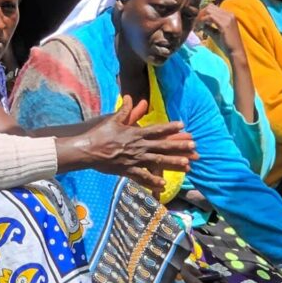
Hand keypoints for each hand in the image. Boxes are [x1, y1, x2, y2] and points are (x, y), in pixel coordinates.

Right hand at [80, 96, 196, 193]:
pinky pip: (143, 176)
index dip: (170, 127)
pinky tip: (163, 184)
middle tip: (193, 146)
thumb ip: (124, 110)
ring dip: (173, 163)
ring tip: (187, 164)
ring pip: (157, 162)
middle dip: (179, 146)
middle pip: (162, 146)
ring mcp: (134, 159)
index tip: (183, 125)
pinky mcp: (127, 170)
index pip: (156, 129)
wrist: (88, 150)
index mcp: (135, 133)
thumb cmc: (99, 134)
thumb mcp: (113, 120)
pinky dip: (153, 180)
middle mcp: (138, 146)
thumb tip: (130, 97)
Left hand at [197, 4, 243, 55]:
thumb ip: (208, 27)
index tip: (197, 22)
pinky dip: (202, 21)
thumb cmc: (226, 44)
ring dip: (200, 17)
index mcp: (229, 15)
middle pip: (210, 7)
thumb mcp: (215, 33)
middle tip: (195, 24)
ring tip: (197, 26)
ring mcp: (228, 18)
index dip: (203, 13)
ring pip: (209, 10)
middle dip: (200, 14)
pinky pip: (210, 17)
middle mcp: (229, 14)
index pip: (213, 7)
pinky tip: (200, 28)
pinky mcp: (225, 24)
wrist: (235, 52)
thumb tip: (200, 24)